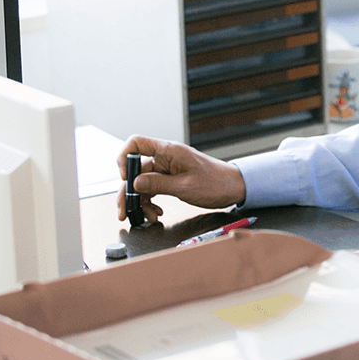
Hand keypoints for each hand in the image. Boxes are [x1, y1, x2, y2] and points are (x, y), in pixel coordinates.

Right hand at [115, 135, 246, 222]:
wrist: (234, 188)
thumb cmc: (216, 183)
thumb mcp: (184, 187)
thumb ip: (158, 184)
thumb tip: (134, 183)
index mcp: (169, 151)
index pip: (136, 143)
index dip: (124, 158)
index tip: (123, 178)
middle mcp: (166, 157)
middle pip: (135, 170)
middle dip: (128, 192)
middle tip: (124, 211)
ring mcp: (167, 168)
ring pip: (142, 183)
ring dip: (140, 201)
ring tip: (146, 216)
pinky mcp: (170, 178)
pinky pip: (152, 188)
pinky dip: (150, 201)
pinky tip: (155, 212)